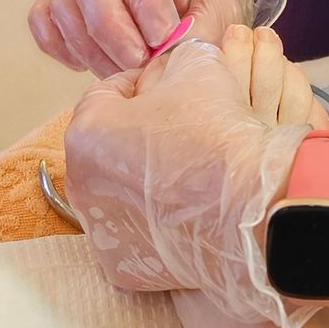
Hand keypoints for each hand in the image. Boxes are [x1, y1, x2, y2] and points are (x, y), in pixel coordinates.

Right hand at [28, 0, 245, 77]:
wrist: (187, 0)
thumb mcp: (217, 7)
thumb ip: (201, 28)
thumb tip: (171, 50)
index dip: (146, 2)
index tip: (163, 38)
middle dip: (113, 28)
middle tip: (138, 62)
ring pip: (63, 4)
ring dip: (91, 48)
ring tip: (123, 73)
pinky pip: (44, 22)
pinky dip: (64, 49)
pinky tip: (95, 63)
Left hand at [65, 26, 323, 316]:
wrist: (248, 207)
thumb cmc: (216, 133)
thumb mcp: (196, 66)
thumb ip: (171, 59)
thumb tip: (166, 68)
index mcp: (85, 132)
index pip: (107, 94)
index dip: (143, 84)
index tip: (172, 88)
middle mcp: (80, 186)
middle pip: (109, 146)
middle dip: (141, 134)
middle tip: (185, 130)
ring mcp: (100, 232)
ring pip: (120, 193)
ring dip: (146, 180)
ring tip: (192, 173)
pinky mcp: (124, 268)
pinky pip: (136, 236)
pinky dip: (156, 224)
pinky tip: (189, 213)